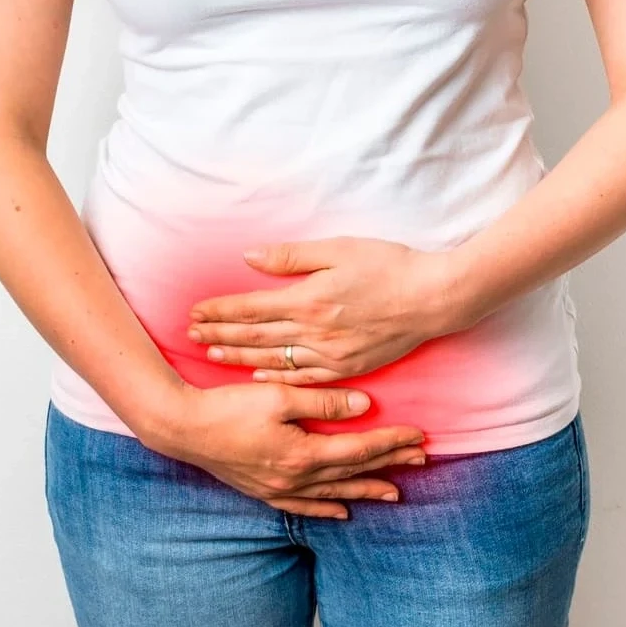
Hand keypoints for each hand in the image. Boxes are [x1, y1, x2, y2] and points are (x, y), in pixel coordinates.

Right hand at [137, 381, 427, 518]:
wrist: (182, 428)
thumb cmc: (227, 407)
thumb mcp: (278, 395)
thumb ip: (323, 402)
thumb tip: (365, 406)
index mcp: (303, 454)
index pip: (359, 449)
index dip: (391, 442)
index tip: (419, 436)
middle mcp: (295, 478)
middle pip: (352, 472)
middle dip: (389, 465)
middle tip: (421, 460)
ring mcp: (279, 489)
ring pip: (333, 493)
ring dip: (365, 490)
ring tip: (394, 492)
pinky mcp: (264, 491)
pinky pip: (303, 507)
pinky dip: (325, 509)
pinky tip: (341, 512)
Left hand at [187, 237, 449, 385]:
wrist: (434, 298)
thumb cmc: (389, 265)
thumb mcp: (338, 249)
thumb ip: (290, 257)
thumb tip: (249, 257)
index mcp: (308, 299)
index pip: (250, 307)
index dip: (219, 311)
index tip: (194, 311)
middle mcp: (314, 332)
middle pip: (255, 335)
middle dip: (219, 334)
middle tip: (191, 335)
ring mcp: (331, 355)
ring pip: (272, 359)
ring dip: (239, 357)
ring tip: (211, 354)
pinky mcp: (348, 368)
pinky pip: (303, 377)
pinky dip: (276, 377)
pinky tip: (256, 376)